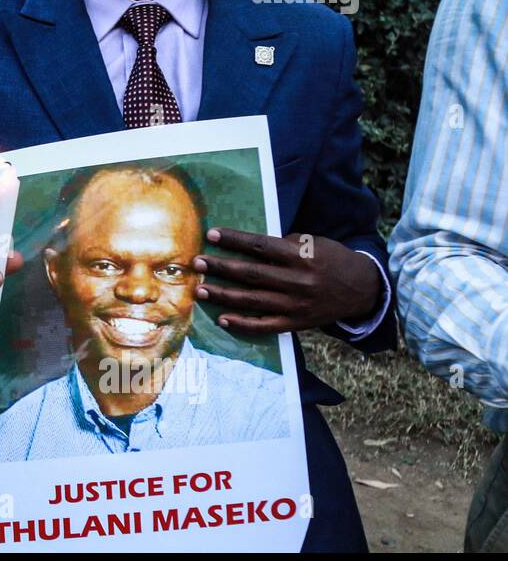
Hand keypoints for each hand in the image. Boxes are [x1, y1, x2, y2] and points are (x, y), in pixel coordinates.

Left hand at [192, 227, 381, 334]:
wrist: (363, 290)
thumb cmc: (332, 260)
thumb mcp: (314, 243)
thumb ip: (284, 245)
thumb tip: (251, 245)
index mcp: (301, 256)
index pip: (260, 246)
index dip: (234, 240)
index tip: (211, 234)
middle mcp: (297, 281)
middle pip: (251, 273)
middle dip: (220, 267)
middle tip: (198, 263)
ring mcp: (295, 305)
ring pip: (252, 300)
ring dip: (223, 295)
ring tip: (200, 290)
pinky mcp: (296, 323)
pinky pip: (265, 326)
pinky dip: (242, 324)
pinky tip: (222, 319)